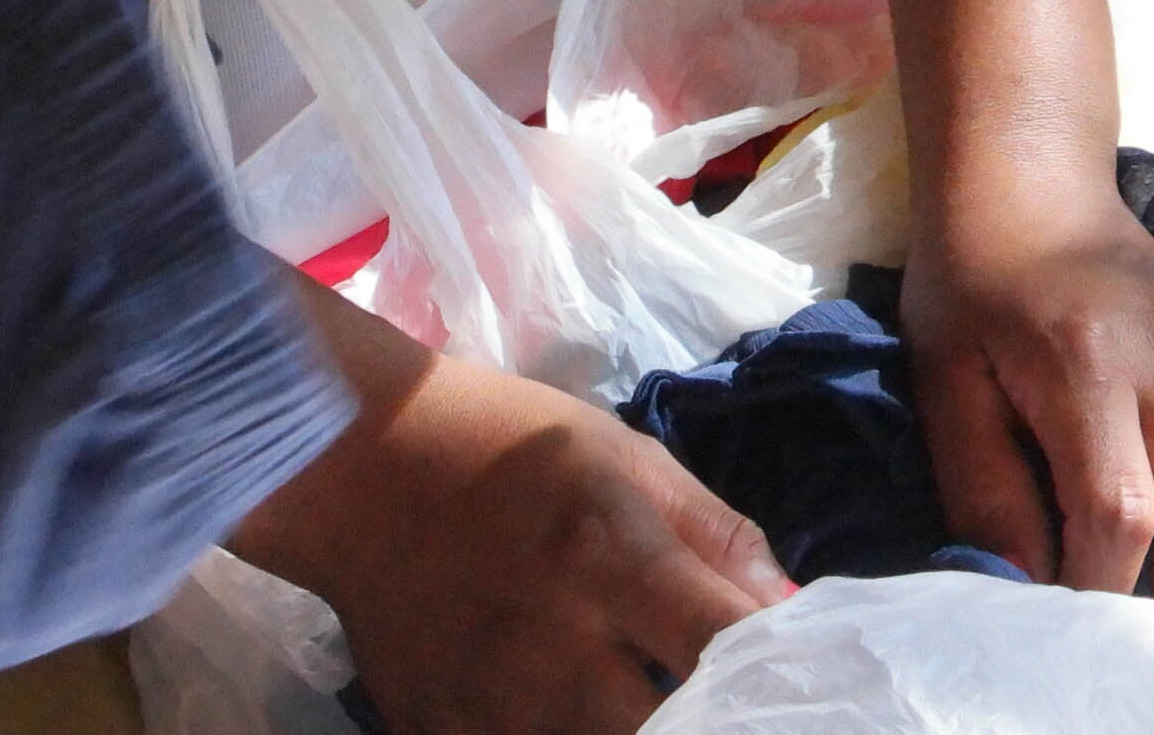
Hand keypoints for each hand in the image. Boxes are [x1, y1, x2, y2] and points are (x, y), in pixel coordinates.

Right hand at [253, 346, 790, 734]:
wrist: (355, 467)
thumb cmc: (506, 447)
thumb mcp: (627, 459)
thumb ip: (717, 538)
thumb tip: (793, 609)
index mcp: (609, 559)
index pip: (724, 642)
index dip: (776, 664)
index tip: (797, 669)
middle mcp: (550, 646)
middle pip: (665, 729)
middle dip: (705, 715)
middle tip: (708, 688)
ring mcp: (486, 705)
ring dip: (628, 724)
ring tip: (636, 692)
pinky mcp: (436, 733)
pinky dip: (555, 732)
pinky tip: (568, 703)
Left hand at [904, 168, 1153, 603]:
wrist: (1035, 188)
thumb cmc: (972, 289)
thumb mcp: (946, 388)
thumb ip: (984, 491)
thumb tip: (1024, 586)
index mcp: (1091, 368)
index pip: (1120, 518)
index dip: (1094, 589)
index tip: (1058, 610)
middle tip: (1116, 603)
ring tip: (1152, 568)